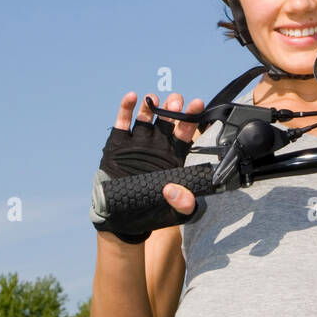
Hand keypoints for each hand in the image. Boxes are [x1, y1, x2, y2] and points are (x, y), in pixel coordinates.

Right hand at [92, 92, 204, 241]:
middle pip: (167, 121)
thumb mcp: (174, 212)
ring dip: (150, 106)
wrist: (123, 219)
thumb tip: (174, 190)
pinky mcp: (118, 145)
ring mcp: (137, 143)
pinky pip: (123, 123)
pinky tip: (132, 97)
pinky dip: (126, 109)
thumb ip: (183, 203)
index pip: (185, 134)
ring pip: (146, 119)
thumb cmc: (153, 212)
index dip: (191, 118)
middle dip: (172, 109)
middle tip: (176, 100)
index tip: (197, 103)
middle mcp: (157, 146)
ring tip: (153, 97)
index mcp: (173, 157)